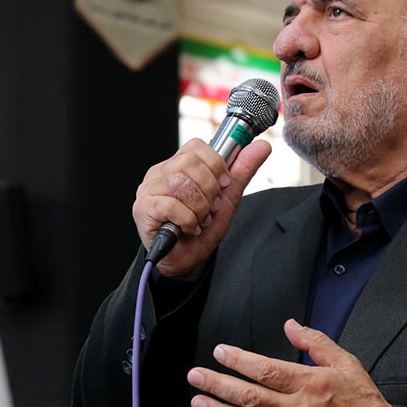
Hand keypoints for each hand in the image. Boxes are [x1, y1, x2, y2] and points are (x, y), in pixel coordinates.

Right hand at [133, 138, 270, 280]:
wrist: (188, 260)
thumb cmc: (202, 228)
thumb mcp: (227, 197)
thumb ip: (241, 171)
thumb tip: (262, 146)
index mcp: (176, 165)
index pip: (195, 146)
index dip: (215, 164)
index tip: (222, 185)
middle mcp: (159, 174)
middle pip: (188, 163)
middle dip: (209, 189)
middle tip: (211, 208)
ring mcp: (148, 190)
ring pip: (180, 184)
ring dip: (200, 207)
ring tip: (201, 219)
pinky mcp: (143, 209)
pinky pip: (171, 205)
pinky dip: (188, 220)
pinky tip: (189, 228)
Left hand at [186, 319, 393, 406]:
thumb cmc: (363, 403)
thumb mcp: (346, 362)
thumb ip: (315, 342)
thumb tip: (290, 325)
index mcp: (309, 384)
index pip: (266, 370)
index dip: (239, 360)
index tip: (220, 352)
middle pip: (249, 396)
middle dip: (218, 384)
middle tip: (195, 376)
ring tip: (198, 403)